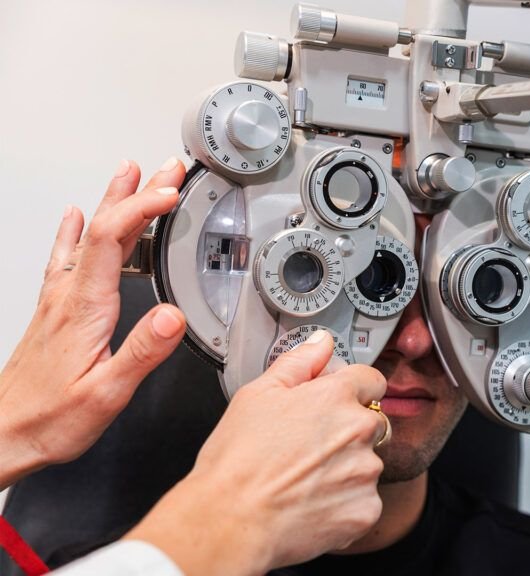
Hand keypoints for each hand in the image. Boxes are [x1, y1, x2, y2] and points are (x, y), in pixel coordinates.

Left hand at [0, 158, 186, 488]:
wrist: (3, 432)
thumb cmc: (50, 419)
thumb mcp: (106, 394)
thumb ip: (141, 352)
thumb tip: (172, 316)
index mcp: (84, 308)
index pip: (112, 238)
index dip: (142, 208)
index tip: (171, 192)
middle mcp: (67, 295)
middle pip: (102, 226)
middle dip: (137, 192)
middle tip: (164, 168)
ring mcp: (58, 299)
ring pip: (86, 235)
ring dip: (111, 200)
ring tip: (130, 173)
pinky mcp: (54, 309)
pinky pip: (67, 255)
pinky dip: (77, 228)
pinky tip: (76, 216)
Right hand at [127, 332, 387, 575]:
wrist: (230, 522)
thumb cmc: (237, 461)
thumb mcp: (257, 395)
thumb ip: (298, 363)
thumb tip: (321, 342)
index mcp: (336, 397)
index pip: (372, 380)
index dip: (352, 391)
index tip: (335, 405)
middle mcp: (358, 431)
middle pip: (372, 423)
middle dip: (349, 432)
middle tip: (310, 449)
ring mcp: (365, 472)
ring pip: (368, 464)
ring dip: (348, 470)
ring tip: (305, 481)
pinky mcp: (365, 510)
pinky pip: (365, 502)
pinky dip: (345, 505)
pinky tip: (313, 505)